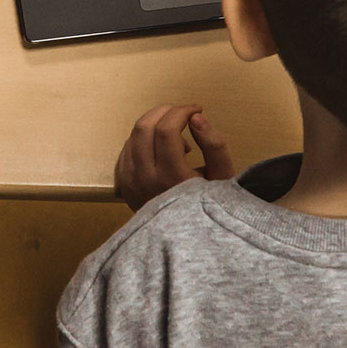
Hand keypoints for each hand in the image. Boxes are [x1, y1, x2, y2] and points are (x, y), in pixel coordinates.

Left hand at [114, 104, 235, 210]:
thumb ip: (214, 144)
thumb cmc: (208, 205)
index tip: (196, 110)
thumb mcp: (223, 177)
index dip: (182, 112)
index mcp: (171, 178)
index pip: (167, 131)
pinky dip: (143, 140)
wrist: (185, 237)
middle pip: (144, 128)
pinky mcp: (123, 183)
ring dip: (155, 126)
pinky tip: (160, 150)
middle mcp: (145, 179)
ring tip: (176, 139)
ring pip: (133, 136)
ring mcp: (130, 182)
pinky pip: (126, 148)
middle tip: (183, 114)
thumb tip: (196, 118)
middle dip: (165, 111)